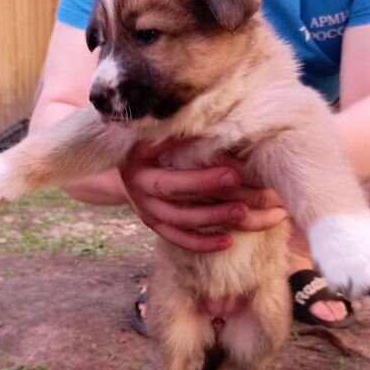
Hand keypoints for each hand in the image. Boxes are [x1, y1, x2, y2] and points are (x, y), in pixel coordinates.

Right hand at [119, 140, 288, 252]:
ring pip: (180, 221)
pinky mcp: (154, 225)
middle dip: (209, 193)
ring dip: (212, 219)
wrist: (126, 168)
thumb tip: (214, 126)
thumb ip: (179, 133)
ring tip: (243, 213)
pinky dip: (202, 243)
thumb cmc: (149, 143)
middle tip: (241, 190)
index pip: (170, 171)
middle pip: (174, 195)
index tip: (232, 171)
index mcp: (139, 162)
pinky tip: (228, 242)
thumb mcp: (155, 133)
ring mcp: (147, 211)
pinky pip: (178, 239)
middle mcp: (141, 189)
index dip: (200, 176)